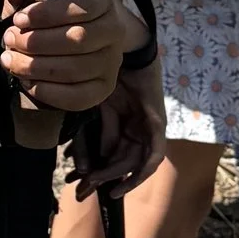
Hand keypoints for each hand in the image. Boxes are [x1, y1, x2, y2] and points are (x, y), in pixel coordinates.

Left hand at [0, 0, 128, 124]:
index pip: (82, 6)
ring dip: (34, 67)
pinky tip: (26, 80)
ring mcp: (112, 62)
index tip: (19, 18)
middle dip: (35, 42)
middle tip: (9, 39)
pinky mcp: (104, 88)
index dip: (46, 14)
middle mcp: (114, 30)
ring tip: (10, 60)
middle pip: (77, 40)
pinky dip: (46, 91)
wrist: (75, 39)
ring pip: (74, 70)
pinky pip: (77, 97)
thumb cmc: (52, 13)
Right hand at [71, 67, 166, 200]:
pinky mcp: (158, 125)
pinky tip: (127, 182)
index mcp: (124, 127)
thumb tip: (86, 165)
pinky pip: (155, 155)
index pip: (111, 156)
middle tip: (84, 187)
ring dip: (118, 177)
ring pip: (135, 163)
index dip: (96, 172)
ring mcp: (150, 129)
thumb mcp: (98, 111)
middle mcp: (138, 131)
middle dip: (102, 178)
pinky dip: (142, 172)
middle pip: (122, 163)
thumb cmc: (109, 75)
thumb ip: (96, 137)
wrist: (123, 50)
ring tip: (98, 184)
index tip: (80, 184)